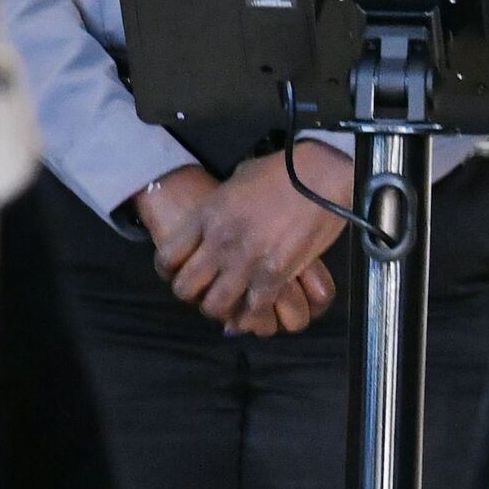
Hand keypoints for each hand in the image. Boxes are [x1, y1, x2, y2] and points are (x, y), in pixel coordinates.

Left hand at [133, 150, 345, 333]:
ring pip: (215, 306)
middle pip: (186, 287)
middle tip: (202, 291)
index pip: (168, 256)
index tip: (176, 273)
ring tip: (227, 303)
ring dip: (219, 308)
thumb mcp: (235, 181)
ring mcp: (245, 262)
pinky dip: (250, 316)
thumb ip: (220, 205)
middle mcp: (219, 242)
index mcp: (206, 216)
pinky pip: (252, 310)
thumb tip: (216, 218)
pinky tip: (252, 312)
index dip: (168, 270)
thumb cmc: (280, 171)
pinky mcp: (274, 276)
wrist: (320, 176)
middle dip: (191, 294)